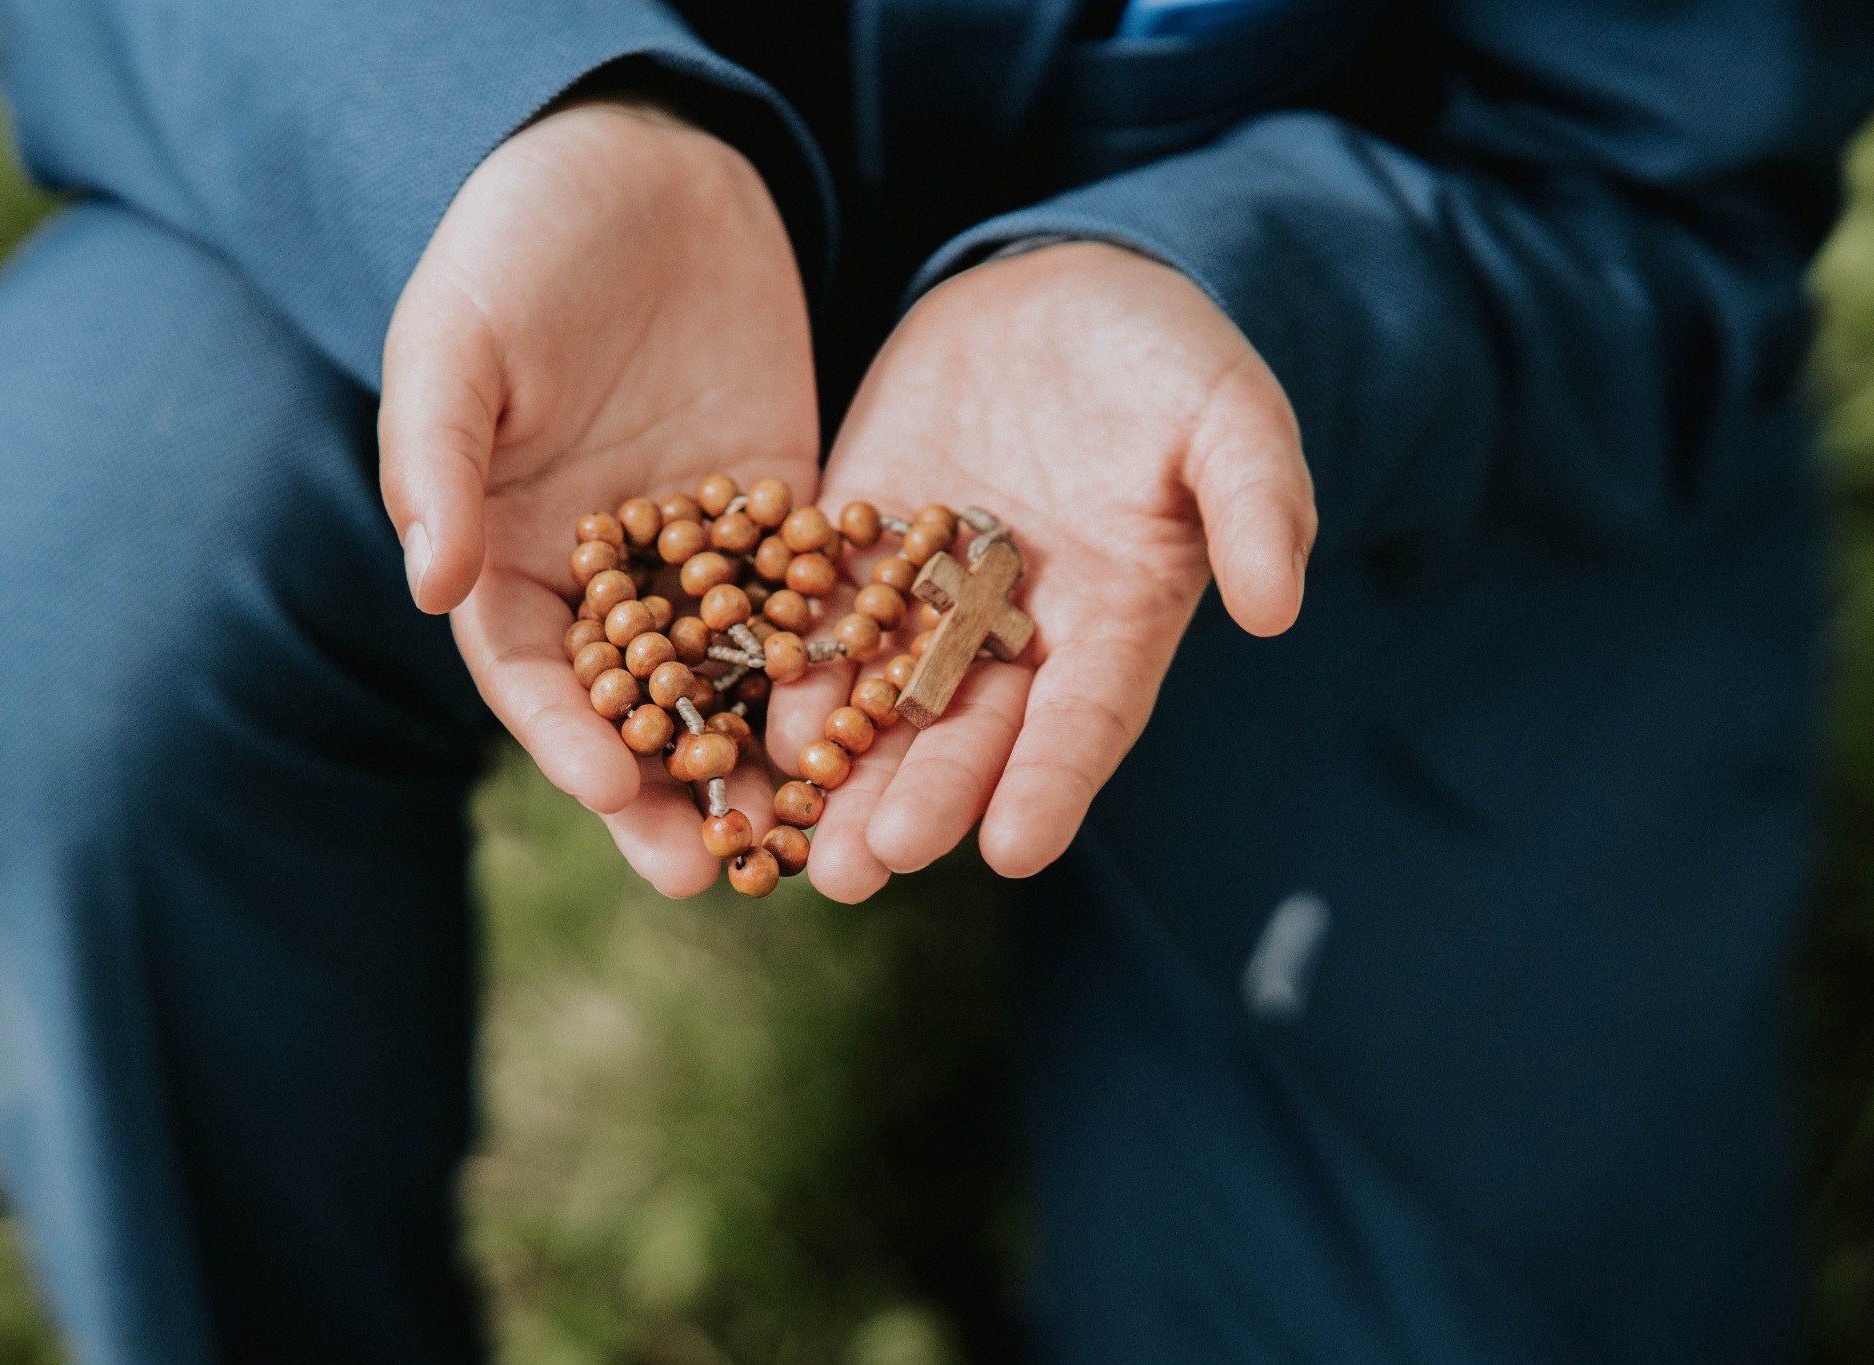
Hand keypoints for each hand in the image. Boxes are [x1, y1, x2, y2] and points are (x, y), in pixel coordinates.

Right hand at [380, 102, 817, 894]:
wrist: (642, 165)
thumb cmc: (521, 244)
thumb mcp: (459, 340)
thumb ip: (437, 458)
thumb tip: (427, 586)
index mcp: (507, 553)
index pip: (532, 671)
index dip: (566, 735)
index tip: (612, 787)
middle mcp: (606, 576)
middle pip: (637, 707)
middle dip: (671, 793)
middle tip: (714, 874)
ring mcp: (702, 554)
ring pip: (732, 678)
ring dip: (764, 760)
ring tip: (807, 839)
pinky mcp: (784, 514)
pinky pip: (813, 600)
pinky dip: (839, 666)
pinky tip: (882, 726)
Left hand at [772, 241, 1314, 901]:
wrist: (1065, 289)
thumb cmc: (1168, 359)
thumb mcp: (1228, 415)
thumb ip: (1257, 504)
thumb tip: (1278, 608)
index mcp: (1116, 622)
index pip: (1085, 721)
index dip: (1052, 785)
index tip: (1016, 853)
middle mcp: (1019, 634)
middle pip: (967, 735)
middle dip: (918, 802)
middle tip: (863, 872)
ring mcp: (933, 595)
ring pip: (884, 701)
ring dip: (842, 772)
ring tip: (796, 846)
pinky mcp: (861, 544)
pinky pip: (822, 617)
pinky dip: (791, 670)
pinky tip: (754, 725)